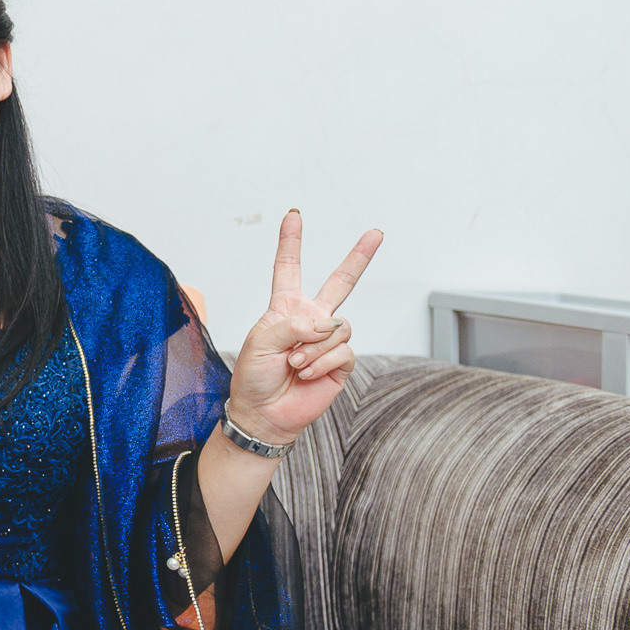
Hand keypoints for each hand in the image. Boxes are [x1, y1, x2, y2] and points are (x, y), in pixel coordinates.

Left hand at [225, 211, 383, 444]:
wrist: (264, 413)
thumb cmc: (254, 376)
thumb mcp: (259, 342)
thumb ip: (292, 324)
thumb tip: (328, 324)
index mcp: (285, 308)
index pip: (288, 268)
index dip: (290, 242)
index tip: (293, 215)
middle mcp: (310, 319)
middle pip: (340, 282)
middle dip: (359, 257)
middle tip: (376, 233)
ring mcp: (327, 340)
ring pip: (336, 328)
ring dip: (312, 348)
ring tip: (293, 364)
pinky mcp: (340, 362)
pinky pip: (342, 350)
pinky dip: (321, 362)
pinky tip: (306, 373)